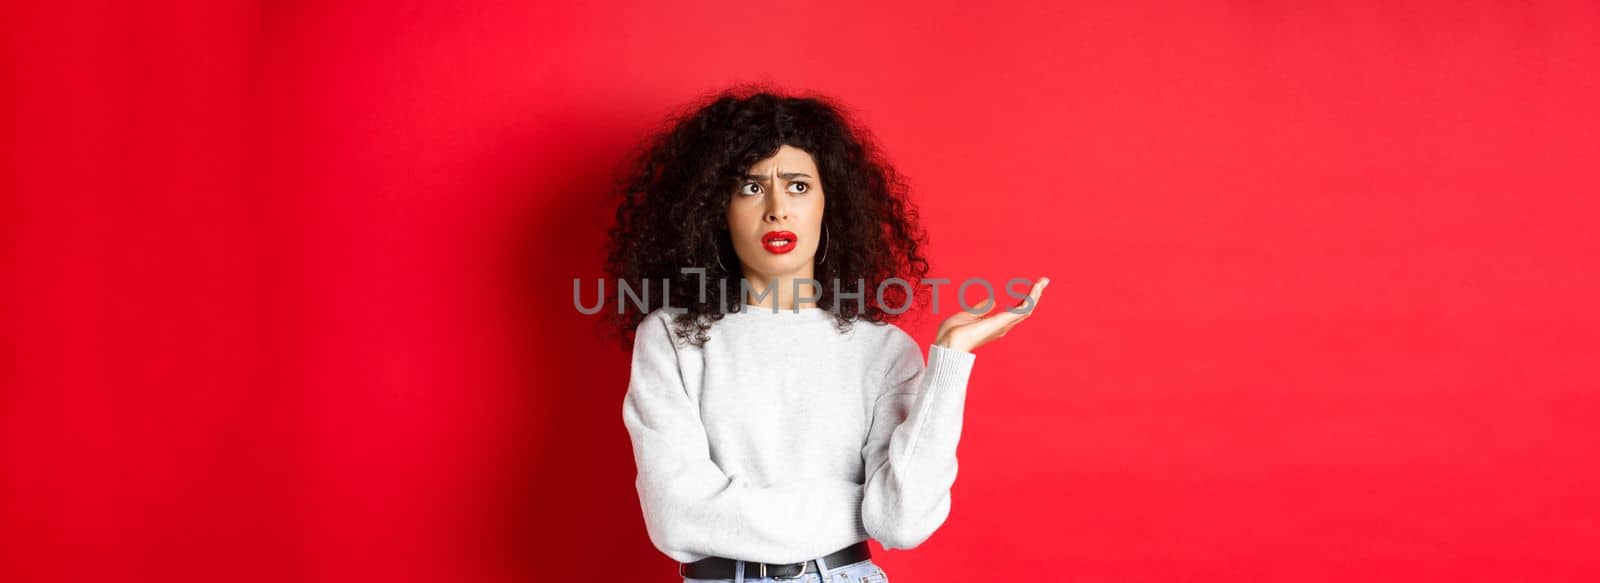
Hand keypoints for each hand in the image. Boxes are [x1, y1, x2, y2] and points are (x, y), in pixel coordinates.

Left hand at [934, 277, 1049, 352]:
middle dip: (1035, 295)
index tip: (1031, 287)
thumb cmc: (952, 334)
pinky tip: (1036, 287)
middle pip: (1025, 310)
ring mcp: (1004, 324)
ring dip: (1036, 294)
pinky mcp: (1004, 321)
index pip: (1015, 311)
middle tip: (1043, 281)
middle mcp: (1002, 326)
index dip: (1024, 299)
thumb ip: (980, 310)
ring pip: (1027, 308)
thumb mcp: (967, 316)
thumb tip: (992, 301)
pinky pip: (1023, 308)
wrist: (948, 343)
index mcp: (994, 325)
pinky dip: (1031, 297)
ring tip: (1042, 281)